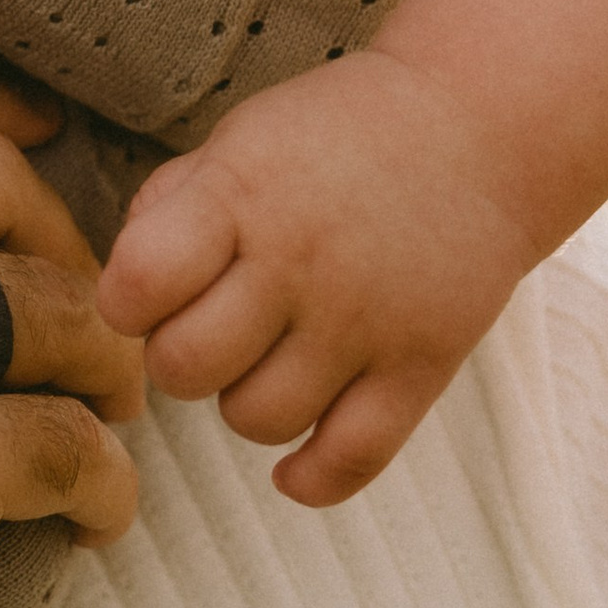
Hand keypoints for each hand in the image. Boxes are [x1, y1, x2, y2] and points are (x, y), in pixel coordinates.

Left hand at [96, 51, 542, 507]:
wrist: (481, 129)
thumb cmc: (337, 138)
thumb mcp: (241, 140)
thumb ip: (171, 207)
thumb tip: (126, 292)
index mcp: (242, 195)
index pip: (137, 285)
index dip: (127, 302)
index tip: (152, 291)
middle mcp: (300, 261)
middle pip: (185, 368)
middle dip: (178, 358)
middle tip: (210, 328)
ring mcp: (364, 319)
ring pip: (256, 420)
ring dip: (243, 402)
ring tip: (267, 361)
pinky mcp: (423, 364)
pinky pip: (351, 458)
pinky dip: (311, 478)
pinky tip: (293, 464)